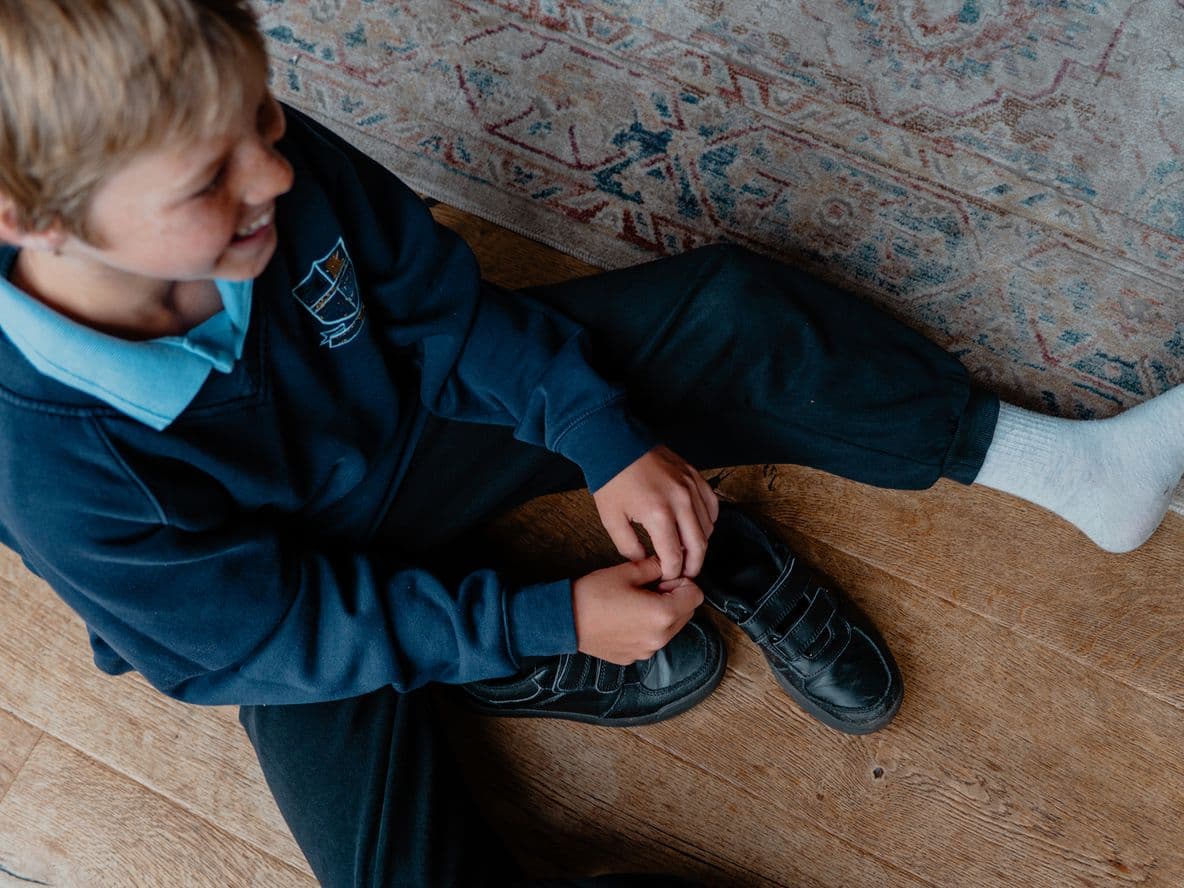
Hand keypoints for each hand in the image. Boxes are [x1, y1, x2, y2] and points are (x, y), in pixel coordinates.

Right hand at [572, 556, 703, 664]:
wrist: (563, 621)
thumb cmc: (593, 594)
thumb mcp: (627, 571)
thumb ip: (655, 567)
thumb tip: (668, 565)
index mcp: (663, 614)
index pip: (696, 596)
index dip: (683, 582)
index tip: (664, 578)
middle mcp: (659, 638)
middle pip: (687, 614)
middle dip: (675, 598)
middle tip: (650, 588)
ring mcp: (646, 651)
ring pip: (670, 629)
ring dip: (662, 614)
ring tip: (636, 603)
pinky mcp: (633, 657)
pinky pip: (652, 641)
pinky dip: (647, 629)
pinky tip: (625, 618)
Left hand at [592, 444, 719, 579]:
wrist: (615, 443)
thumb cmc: (611, 480)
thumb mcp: (611, 519)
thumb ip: (629, 547)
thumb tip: (645, 560)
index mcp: (658, 515)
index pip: (674, 556)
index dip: (672, 572)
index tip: (667, 577)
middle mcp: (681, 502)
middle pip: (699, 545)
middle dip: (693, 566)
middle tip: (685, 574)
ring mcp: (691, 487)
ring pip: (708, 527)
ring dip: (700, 544)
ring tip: (687, 552)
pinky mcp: (695, 476)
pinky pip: (712, 505)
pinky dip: (708, 521)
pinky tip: (697, 527)